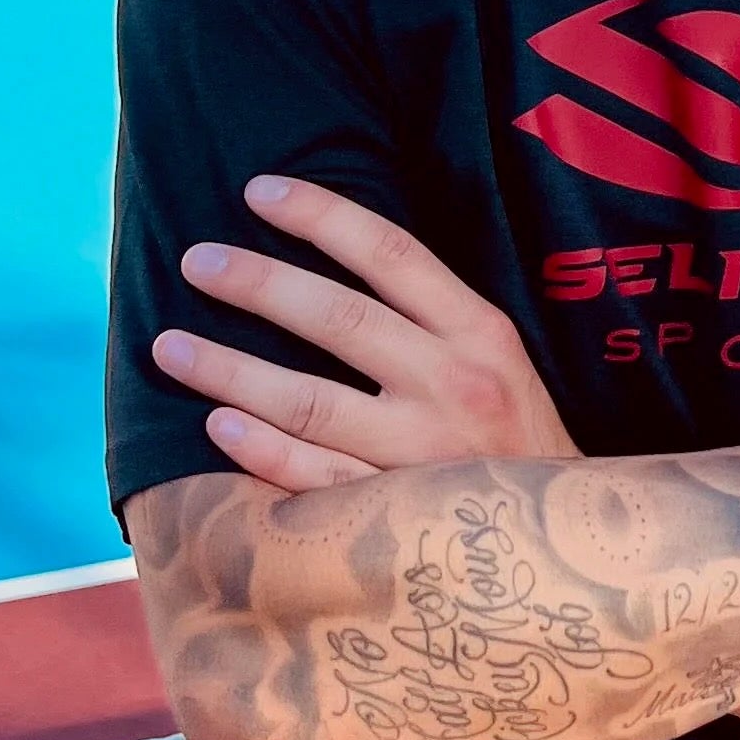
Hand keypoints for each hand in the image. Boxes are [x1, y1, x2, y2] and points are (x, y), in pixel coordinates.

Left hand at [152, 175, 577, 491]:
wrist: (569, 548)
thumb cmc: (515, 443)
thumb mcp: (499, 363)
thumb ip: (430, 321)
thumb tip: (329, 267)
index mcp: (481, 334)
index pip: (391, 253)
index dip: (321, 214)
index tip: (256, 191)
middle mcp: (455, 386)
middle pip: (338, 317)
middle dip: (256, 283)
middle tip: (195, 261)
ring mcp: (423, 456)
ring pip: (309, 401)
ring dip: (229, 370)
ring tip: (170, 346)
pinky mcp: (397, 518)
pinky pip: (313, 479)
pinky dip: (261, 451)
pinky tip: (217, 426)